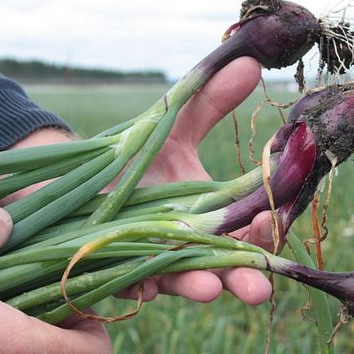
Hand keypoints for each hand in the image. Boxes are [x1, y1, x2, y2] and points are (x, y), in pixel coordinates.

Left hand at [126, 56, 277, 304]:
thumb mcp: (174, 125)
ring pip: (180, 281)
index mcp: (211, 215)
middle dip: (242, 280)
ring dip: (196, 286)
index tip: (270, 221)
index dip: (263, 232)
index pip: (247, 231)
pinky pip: (129, 283)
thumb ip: (211, 101)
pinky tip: (145, 286)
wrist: (83, 168)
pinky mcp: (116, 267)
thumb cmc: (138, 152)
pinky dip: (139, 285)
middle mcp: (188, 243)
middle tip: (258, 289)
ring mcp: (153, 258)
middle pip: (222, 268)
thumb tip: (250, 63)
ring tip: (210, 290)